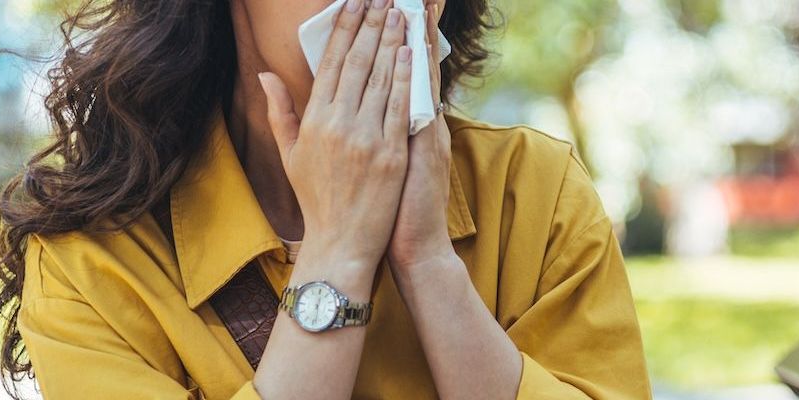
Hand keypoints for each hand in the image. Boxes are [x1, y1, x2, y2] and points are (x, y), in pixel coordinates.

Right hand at [260, 0, 412, 270]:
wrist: (340, 243)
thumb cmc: (315, 199)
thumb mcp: (289, 154)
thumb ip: (281, 111)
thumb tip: (265, 75)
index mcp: (314, 122)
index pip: (329, 64)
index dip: (343, 30)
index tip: (352, 4)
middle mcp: (338, 126)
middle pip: (356, 63)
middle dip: (369, 26)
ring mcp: (367, 139)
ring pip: (380, 79)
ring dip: (391, 42)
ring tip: (398, 14)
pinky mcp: (392, 155)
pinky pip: (400, 108)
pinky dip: (405, 79)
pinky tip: (409, 53)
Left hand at [387, 3, 454, 270]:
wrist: (415, 246)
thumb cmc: (395, 209)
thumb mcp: (390, 164)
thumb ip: (383, 130)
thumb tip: (371, 108)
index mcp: (409, 125)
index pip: (404, 71)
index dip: (404, 39)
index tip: (401, 8)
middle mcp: (422, 123)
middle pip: (416, 64)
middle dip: (412, 28)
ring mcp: (427, 133)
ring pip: (422, 77)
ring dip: (418, 40)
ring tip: (416, 8)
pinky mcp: (426, 148)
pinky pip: (423, 105)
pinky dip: (420, 77)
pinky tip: (417, 51)